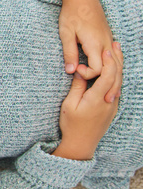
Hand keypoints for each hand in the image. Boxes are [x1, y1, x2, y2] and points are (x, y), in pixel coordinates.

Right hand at [53, 43, 121, 160]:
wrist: (81, 144)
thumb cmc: (72, 124)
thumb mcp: (70, 104)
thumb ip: (77, 87)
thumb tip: (81, 72)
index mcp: (97, 99)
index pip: (107, 76)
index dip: (108, 61)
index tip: (106, 49)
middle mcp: (109, 101)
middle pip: (117, 77)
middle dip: (117, 59)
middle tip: (115, 44)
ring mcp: (112, 105)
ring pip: (119, 82)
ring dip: (118, 66)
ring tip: (116, 52)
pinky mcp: (111, 107)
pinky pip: (116, 87)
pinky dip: (116, 75)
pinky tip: (113, 69)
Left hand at [56, 0, 115, 92]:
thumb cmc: (72, 13)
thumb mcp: (66, 33)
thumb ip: (69, 53)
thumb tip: (70, 72)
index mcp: (95, 43)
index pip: (98, 70)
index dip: (86, 74)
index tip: (75, 70)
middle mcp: (106, 44)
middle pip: (113, 71)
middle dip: (107, 85)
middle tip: (103, 98)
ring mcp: (110, 41)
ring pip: (117, 65)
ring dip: (114, 79)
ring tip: (110, 94)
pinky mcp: (109, 38)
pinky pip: (116, 58)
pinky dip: (115, 69)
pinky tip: (111, 77)